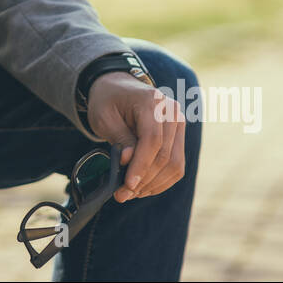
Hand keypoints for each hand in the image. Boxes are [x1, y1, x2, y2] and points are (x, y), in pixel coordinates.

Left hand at [86, 72, 186, 201]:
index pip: (153, 140)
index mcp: (152, 102)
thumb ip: (120, 139)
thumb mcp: (104, 117)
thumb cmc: (107, 101)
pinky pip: (177, 165)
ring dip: (153, 184)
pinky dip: (161, 180)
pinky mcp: (178, 136)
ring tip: (130, 193)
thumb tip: (129, 162)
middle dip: (144, 180)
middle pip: (165, 155)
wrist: (117, 87)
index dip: (141, 165)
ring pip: (175, 164)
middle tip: (122, 195)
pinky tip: (143, 187)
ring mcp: (179, 124)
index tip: (127, 185)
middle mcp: (172, 112)